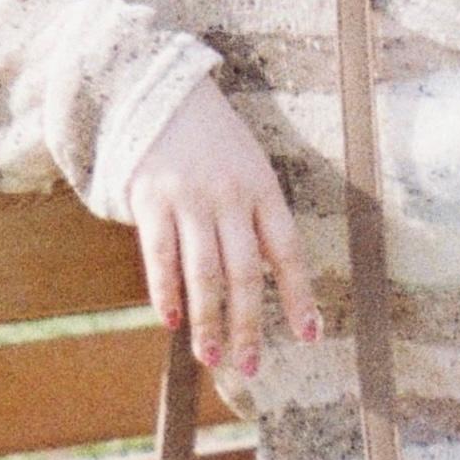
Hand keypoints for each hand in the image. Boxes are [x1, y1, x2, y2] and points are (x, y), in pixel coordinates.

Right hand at [121, 81, 320, 380]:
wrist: (161, 94)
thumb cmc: (212, 142)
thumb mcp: (249, 168)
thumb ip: (256, 219)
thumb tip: (265, 282)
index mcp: (262, 190)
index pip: (286, 251)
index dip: (299, 296)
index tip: (309, 336)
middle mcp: (229, 197)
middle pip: (244, 272)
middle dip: (249, 324)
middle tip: (249, 366)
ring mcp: (189, 199)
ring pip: (203, 271)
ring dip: (208, 319)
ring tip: (211, 356)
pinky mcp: (151, 199)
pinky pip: (161, 254)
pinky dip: (165, 290)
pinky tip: (171, 320)